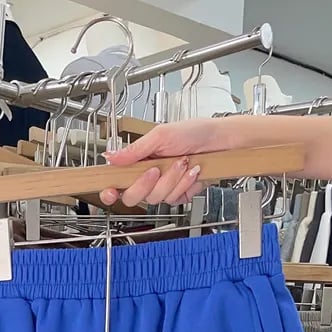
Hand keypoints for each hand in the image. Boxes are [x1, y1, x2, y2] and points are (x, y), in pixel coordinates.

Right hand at [100, 118, 245, 207]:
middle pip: (133, 197)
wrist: (221, 141)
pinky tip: (192, 171)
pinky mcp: (180, 195)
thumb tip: (110, 156)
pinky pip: (175, 199)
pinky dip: (185, 184)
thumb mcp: (160, 135)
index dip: (110, 191)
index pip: (117, 183)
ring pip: (157, 198)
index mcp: (139, 163)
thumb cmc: (194, 132)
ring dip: (172, 179)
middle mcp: (149, 178)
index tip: (111, 191)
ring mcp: (165, 188)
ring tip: (183, 162)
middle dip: (146, 184)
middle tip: (157, 169)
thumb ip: (134, 150)